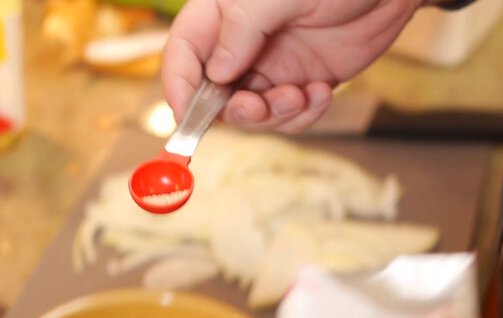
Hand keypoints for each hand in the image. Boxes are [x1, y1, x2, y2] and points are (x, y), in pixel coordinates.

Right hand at [162, 0, 425, 132]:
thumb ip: (242, 30)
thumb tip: (217, 73)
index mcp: (222, 13)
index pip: (183, 53)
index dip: (179, 87)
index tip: (188, 118)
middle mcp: (241, 44)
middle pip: (214, 94)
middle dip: (236, 110)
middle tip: (261, 107)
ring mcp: (271, 65)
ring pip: (252, 113)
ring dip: (275, 115)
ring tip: (303, 94)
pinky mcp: (300, 82)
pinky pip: (288, 116)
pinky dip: (304, 115)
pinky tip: (323, 90)